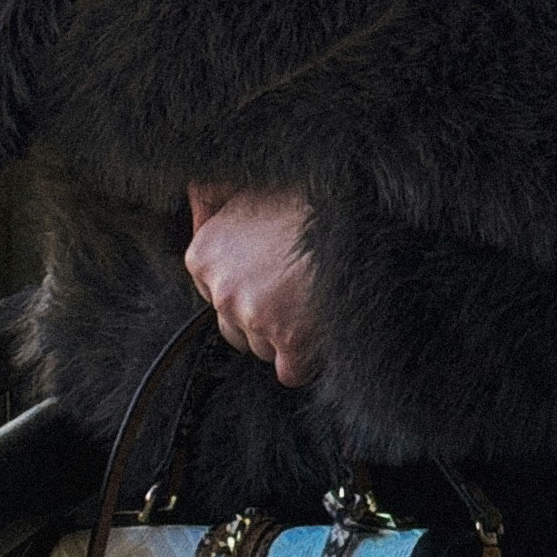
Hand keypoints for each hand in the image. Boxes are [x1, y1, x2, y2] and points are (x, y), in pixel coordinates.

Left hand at [183, 184, 322, 383]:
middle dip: (264, 314)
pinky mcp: (290, 342)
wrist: (360, 214)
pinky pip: (291, 372)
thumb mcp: (251, 185)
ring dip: (286, 335)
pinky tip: (323, 331)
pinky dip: (307, 359)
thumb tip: (196, 193)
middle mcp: (222, 288)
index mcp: (204, 252)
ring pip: (263, 349)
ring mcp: (255, 317)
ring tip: (314, 299)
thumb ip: (216, 196)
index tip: (272, 271)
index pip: (212, 291)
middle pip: (235, 325)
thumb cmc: (311, 196)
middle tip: (298, 285)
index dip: (248, 283)